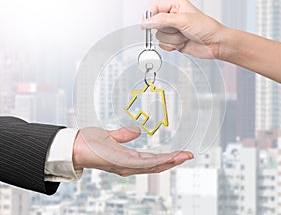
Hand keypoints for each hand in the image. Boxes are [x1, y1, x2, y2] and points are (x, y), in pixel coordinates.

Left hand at [72, 127, 193, 175]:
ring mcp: (125, 166)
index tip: (181, 152)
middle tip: (189, 155)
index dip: (168, 157)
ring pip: (152, 166)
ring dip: (170, 161)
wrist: (74, 146)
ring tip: (184, 156)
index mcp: (128, 158)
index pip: (152, 159)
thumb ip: (124, 135)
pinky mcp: (120, 163)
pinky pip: (142, 164)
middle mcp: (129, 165)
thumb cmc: (89, 143)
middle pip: (156, 165)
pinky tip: (168, 158)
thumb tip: (137, 131)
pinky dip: (157, 162)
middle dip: (174, 160)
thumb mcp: (110, 136)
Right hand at [143, 0, 226, 59]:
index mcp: (175, 6)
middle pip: (155, 24)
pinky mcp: (174, 42)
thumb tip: (147, 21)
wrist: (215, 44)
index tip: (147, 25)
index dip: (150, 16)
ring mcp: (173, 31)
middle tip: (178, 29)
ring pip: (160, 36)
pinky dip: (172, 46)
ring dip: (172, 39)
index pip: (154, 8)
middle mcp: (173, 17)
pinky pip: (163, 45)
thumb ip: (162, 20)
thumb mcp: (183, 20)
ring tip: (184, 36)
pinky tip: (182, 43)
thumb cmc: (206, 28)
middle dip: (167, 30)